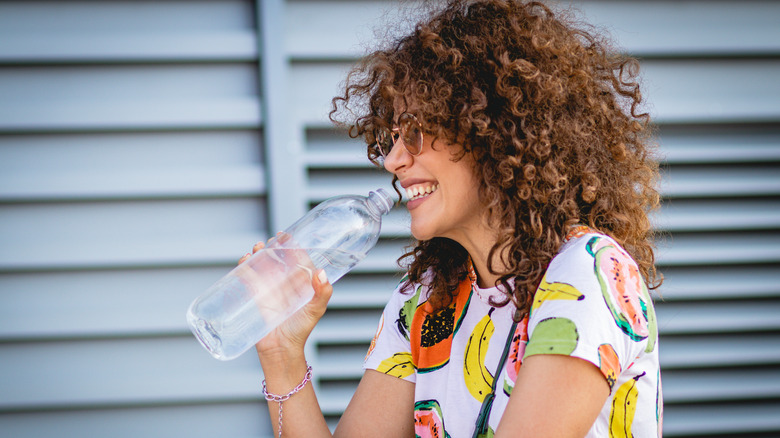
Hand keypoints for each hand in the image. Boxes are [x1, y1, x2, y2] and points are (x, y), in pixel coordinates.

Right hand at [238, 237, 332, 361]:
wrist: (280, 351)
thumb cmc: (301, 331)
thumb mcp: (315, 310)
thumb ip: (322, 293)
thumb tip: (321, 273)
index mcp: (301, 284)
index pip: (297, 260)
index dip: (293, 247)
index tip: (287, 236)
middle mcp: (285, 284)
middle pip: (278, 260)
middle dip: (273, 248)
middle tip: (270, 241)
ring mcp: (269, 290)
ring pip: (262, 267)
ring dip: (258, 255)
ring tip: (257, 248)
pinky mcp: (256, 298)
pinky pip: (249, 279)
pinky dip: (245, 268)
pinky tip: (245, 261)